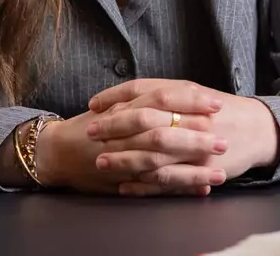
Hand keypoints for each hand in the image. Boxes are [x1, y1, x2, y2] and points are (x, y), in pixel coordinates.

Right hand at [35, 80, 225, 195]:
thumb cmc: (92, 126)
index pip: (162, 99)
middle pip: (164, 133)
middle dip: (196, 138)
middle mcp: (124, 134)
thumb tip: (189, 92)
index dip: (191, 102)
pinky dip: (178, 188)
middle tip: (223, 140)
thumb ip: (147, 101)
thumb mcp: (118, 105)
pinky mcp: (123, 181)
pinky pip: (153, 188)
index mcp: (126, 109)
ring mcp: (123, 160)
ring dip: (193, 170)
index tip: (217, 103)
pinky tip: (201, 189)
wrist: (56, 152)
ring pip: (161, 165)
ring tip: (220, 172)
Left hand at [89, 79, 279, 192]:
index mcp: (185, 95)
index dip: (115, 96)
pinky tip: (125, 185)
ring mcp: (195, 145)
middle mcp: (189, 117)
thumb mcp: (195, 93)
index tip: (93, 104)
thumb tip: (128, 98)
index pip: (143, 90)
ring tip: (101, 162)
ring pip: (151, 153)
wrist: (259, 129)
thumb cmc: (223, 112)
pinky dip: (143, 183)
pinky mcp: (201, 169)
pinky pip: (167, 179)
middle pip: (143, 120)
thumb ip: (165, 94)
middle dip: (113, 127)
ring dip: (123, 158)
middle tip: (90, 132)